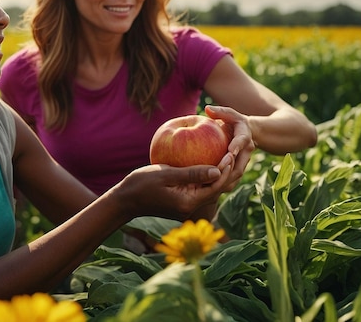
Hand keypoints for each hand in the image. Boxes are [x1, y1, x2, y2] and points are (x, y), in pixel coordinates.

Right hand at [111, 160, 232, 221]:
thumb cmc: (141, 184)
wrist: (125, 200)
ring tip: (228, 156)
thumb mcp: (165, 174)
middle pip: (217, 190)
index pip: (215, 186)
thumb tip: (217, 170)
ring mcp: (187, 206)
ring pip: (211, 190)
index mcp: (188, 202)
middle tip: (235, 153)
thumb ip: (191, 173)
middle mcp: (191, 207)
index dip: (226, 169)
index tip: (230, 152)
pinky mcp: (183, 202)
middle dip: (229, 172)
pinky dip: (208, 177)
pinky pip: (200, 189)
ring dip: (221, 175)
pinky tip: (210, 162)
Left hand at [205, 105, 254, 190]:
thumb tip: (208, 109)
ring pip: (235, 175)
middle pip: (239, 165)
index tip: (229, 151)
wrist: (244, 134)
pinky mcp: (237, 171)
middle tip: (213, 174)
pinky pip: (230, 181)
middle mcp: (246, 151)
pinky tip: (206, 188)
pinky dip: (220, 185)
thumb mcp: (228, 114)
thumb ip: (220, 111)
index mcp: (245, 136)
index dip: (236, 146)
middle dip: (227, 170)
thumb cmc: (232, 122)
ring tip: (208, 184)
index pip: (242, 141)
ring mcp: (243, 162)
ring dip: (223, 181)